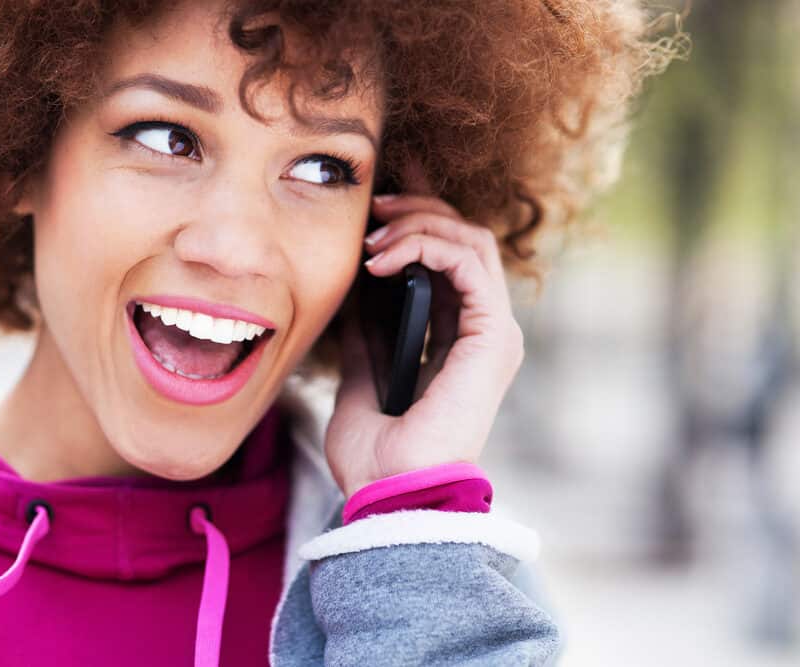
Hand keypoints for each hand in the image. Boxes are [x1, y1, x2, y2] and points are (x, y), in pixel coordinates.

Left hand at [324, 162, 524, 500]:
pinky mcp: (493, 336)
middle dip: (416, 211)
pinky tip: (383, 260)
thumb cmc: (376, 453)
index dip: (416, 223)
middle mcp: (481, 332)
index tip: (373, 208)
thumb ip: (365, 335)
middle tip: (371, 208)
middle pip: (464, 240)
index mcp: (457, 341)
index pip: (448, 259)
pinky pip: (468, 262)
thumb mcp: (360, 376)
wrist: (390, 494)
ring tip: (372, 237)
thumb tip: (355, 293)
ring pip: (471, 240)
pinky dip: (425, 245)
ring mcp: (493, 333)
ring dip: (418, 223)